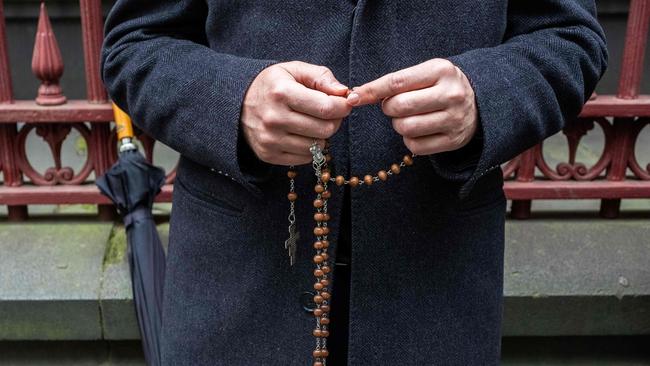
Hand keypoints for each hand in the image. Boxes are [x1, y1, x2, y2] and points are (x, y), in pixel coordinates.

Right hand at [241, 61, 351, 164]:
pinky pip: (305, 158)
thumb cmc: (273, 85)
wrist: (238, 104)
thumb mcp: (294, 70)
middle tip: (328, 113)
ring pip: (317, 146)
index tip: (345, 103)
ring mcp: (270, 139)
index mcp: (281, 92)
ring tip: (312, 123)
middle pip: (325, 129)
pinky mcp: (268, 155)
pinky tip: (301, 135)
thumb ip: (321, 77)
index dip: (343, 106)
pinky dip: (309, 148)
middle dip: (334, 121)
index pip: (326, 108)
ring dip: (321, 135)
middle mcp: (274, 118)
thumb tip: (343, 92)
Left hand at [347, 59, 477, 155]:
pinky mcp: (454, 141)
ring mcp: (454, 119)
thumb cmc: (441, 85)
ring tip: (408, 118)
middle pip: (399, 107)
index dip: (371, 91)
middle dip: (389, 108)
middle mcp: (451, 95)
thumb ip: (396, 81)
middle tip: (395, 106)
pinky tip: (419, 131)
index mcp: (441, 71)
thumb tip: (357, 94)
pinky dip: (410, 140)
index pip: (396, 82)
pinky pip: (415, 146)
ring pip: (406, 128)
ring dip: (398, 125)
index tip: (353, 97)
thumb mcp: (425, 73)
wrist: (479, 103)